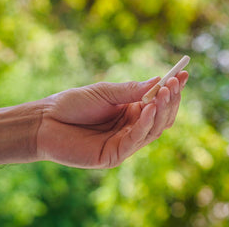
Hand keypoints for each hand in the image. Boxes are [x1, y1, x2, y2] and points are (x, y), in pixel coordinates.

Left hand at [36, 72, 187, 168]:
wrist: (45, 121)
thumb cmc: (73, 104)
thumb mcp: (106, 92)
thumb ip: (131, 90)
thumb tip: (159, 80)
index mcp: (132, 111)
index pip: (159, 103)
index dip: (172, 90)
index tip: (183, 74)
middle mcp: (132, 128)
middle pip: (162, 117)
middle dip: (170, 100)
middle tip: (174, 83)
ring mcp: (125, 143)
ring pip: (154, 129)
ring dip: (162, 110)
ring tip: (164, 91)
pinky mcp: (115, 155)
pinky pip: (137, 140)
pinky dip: (146, 123)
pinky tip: (149, 107)